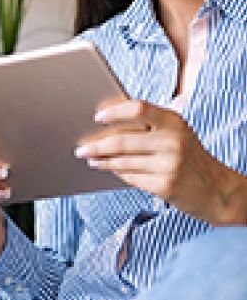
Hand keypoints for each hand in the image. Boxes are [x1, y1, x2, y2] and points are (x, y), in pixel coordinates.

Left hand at [76, 99, 246, 223]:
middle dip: (96, 145)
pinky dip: (117, 173)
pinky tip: (109, 169)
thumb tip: (106, 121)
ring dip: (102, 161)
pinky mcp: (165, 186)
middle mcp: (173, 141)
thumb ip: (148, 126)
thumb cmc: (189, 156)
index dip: (114, 112)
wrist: (218, 191)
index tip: (97, 117)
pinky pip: (130, 177)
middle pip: (122, 140)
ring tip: (90, 158)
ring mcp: (169, 165)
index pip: (139, 108)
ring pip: (122, 161)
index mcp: (174, 122)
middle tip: (80, 148)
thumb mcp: (176, 134)